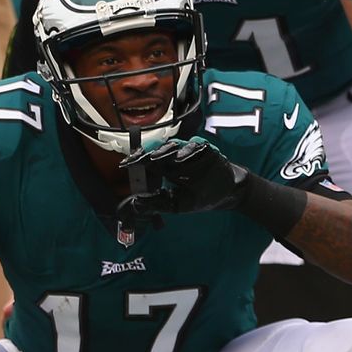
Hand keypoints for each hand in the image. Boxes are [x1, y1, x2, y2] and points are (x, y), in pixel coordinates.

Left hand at [120, 135, 246, 215]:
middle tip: (138, 159)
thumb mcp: (177, 205)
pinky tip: (181, 158)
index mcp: (166, 170)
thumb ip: (157, 204)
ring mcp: (191, 152)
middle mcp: (176, 159)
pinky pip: (196, 145)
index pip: (147, 162)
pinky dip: (188, 150)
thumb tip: (136, 202)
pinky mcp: (206, 149)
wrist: (227, 193)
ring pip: (174, 147)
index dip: (136, 161)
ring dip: (164, 151)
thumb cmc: (201, 197)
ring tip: (154, 158)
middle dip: (147, 154)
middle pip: (158, 151)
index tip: (124, 164)